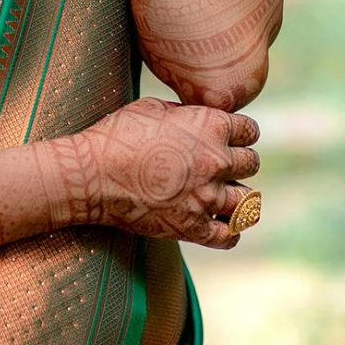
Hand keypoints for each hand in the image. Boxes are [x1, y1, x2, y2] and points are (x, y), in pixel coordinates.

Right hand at [75, 98, 260, 248]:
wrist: (92, 175)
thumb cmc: (117, 135)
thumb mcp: (155, 108)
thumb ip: (187, 113)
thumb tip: (199, 119)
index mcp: (211, 127)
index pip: (250, 131)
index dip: (241, 134)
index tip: (230, 140)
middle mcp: (216, 162)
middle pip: (252, 164)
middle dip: (239, 163)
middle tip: (222, 167)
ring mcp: (207, 197)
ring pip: (247, 201)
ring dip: (237, 197)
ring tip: (223, 195)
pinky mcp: (193, 227)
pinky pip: (229, 236)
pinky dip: (229, 231)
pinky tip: (220, 224)